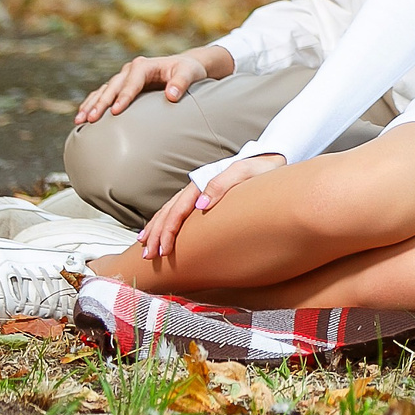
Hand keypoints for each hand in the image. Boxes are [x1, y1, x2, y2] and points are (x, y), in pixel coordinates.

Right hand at [77, 47, 229, 125]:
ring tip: (80, 120)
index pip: (132, 82)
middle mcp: (130, 70)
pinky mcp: (121, 87)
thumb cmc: (188, 71)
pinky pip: (103, 95)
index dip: (124, 96)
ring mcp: (123, 78)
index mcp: (144, 65)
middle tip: (91, 119)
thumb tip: (172, 95)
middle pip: (112, 87)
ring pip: (103, 91)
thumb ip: (182, 82)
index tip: (116, 111)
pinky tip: (82, 117)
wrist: (184, 67)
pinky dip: (92, 104)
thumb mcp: (190, 73)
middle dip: (101, 103)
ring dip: (91, 105)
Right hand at [139, 153, 282, 259]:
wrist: (270, 158)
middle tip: (148, 255)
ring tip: (145, 246)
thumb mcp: (245, 172)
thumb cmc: (259, 168)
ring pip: (168, 211)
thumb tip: (201, 204)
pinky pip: (176, 210)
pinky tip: (156, 230)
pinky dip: (163, 221)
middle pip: (168, 213)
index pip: (178, 211)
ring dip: (155, 229)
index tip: (163, 250)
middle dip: (156, 235)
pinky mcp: (202, 195)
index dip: (168, 231)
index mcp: (202, 184)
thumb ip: (222, 184)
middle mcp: (195, 188)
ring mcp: (197, 192)